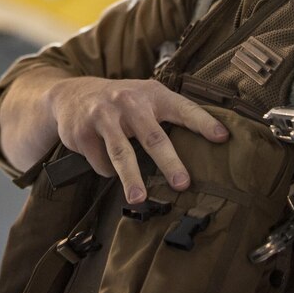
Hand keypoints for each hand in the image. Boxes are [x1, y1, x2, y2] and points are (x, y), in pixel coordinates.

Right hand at [45, 76, 228, 203]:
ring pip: (122, 152)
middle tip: (182, 183)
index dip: (203, 122)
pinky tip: (108, 168)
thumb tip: (201, 146)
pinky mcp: (83, 131)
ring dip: (131, 178)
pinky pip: (100, 161)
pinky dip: (108, 171)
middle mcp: (129, 102)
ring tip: (139, 198)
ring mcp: (104, 116)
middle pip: (153, 136)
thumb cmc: (119, 101)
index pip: (183, 108)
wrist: (71, 94)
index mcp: (151, 94)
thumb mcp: (144, 97)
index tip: (222, 138)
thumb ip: (166, 114)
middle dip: (169, 162)